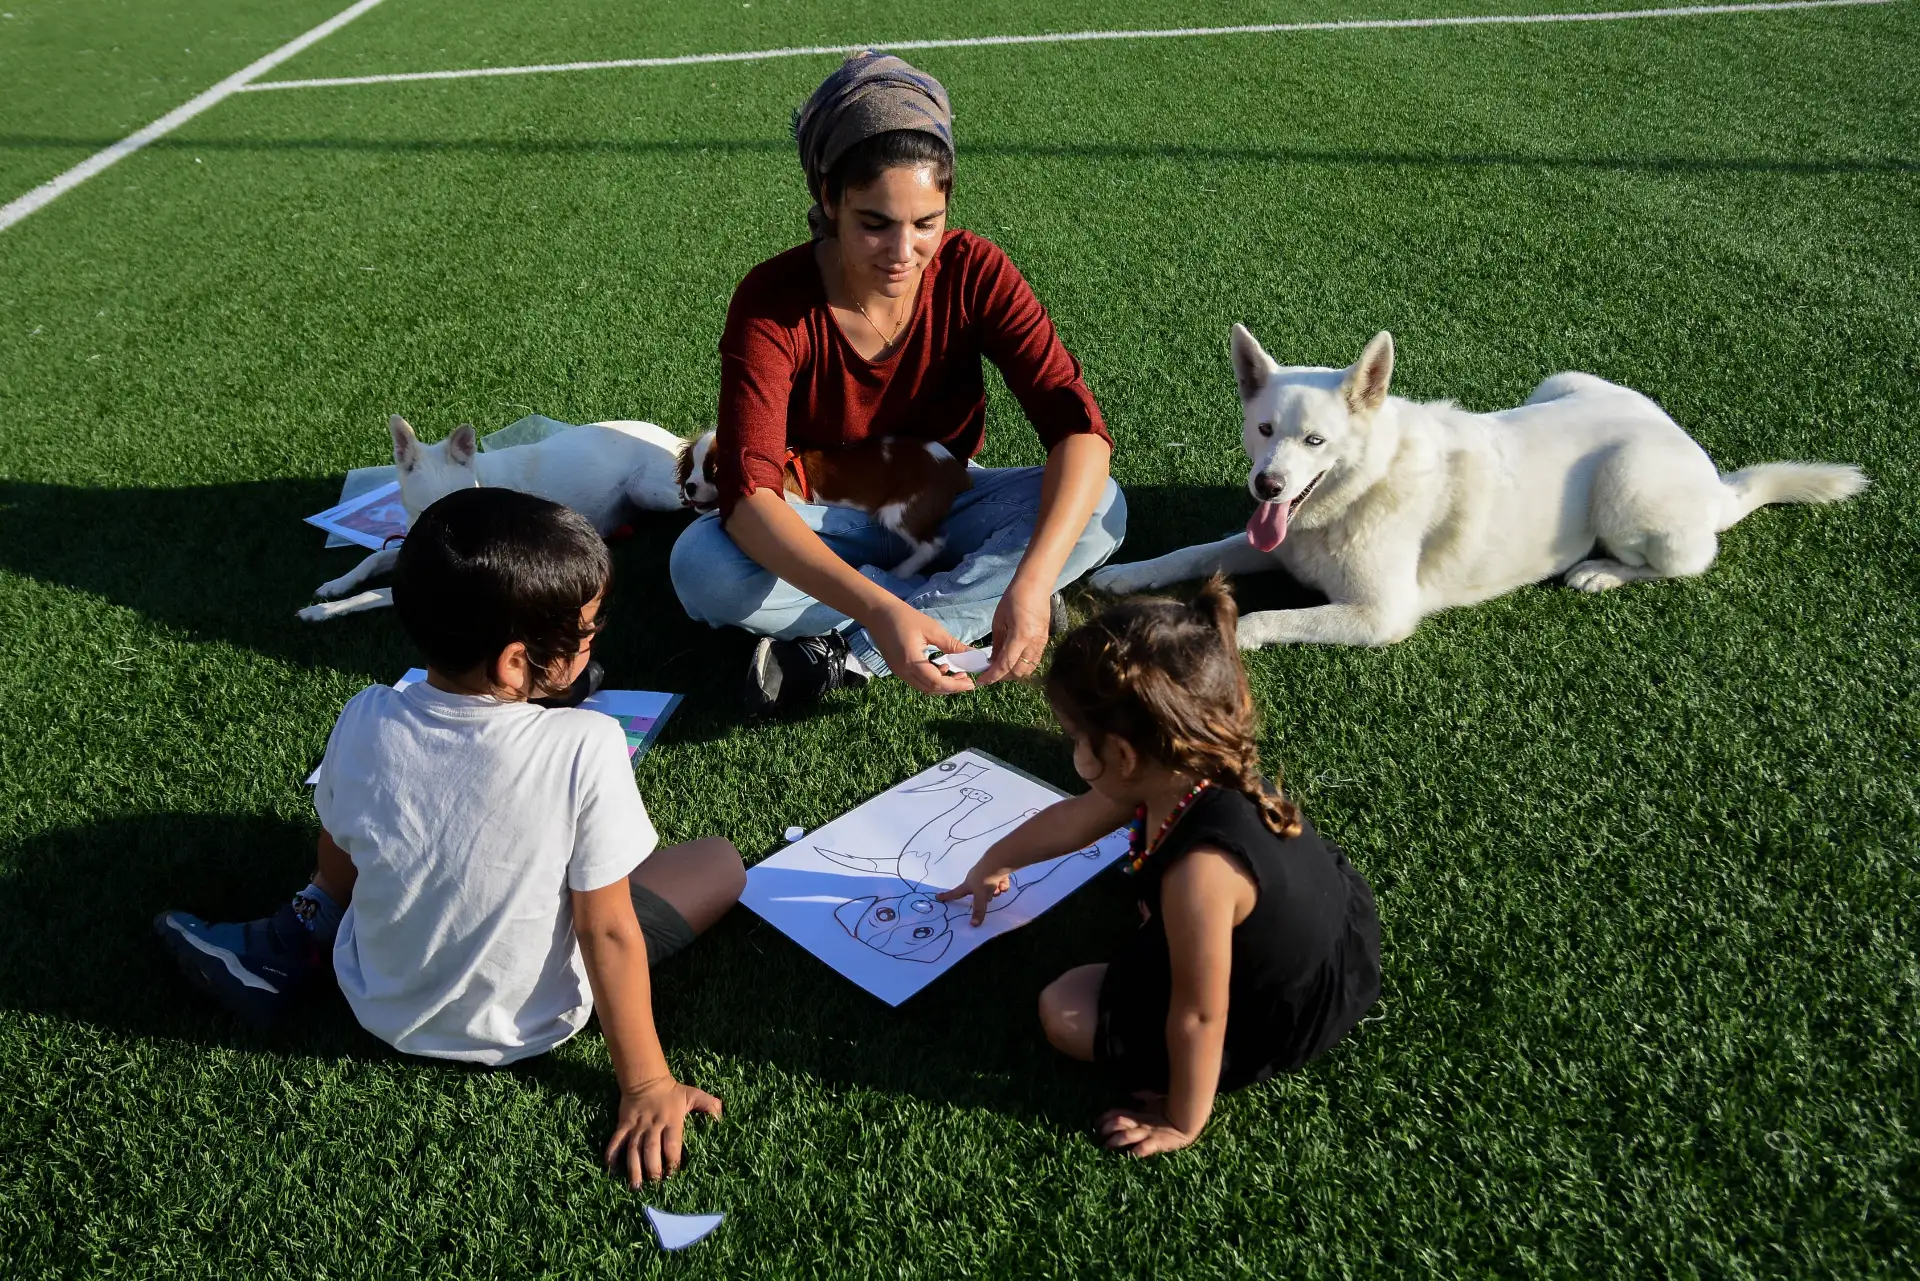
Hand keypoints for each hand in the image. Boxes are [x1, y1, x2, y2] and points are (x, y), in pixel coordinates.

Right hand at [605, 1075, 722, 1185]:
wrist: (646, 1080)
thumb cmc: (673, 1092)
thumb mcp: (693, 1095)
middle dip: (652, 1168)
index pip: (672, 1143)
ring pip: (633, 1148)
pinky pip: (616, 1141)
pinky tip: (610, 1170)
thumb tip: (721, 1118)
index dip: (672, 1160)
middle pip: (651, 1149)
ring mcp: (636, 1126)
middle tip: (655, 1183)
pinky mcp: (623, 1124)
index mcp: (672, 1120)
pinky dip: (611, 1154)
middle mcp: (653, 1125)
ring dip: (633, 1168)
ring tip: (636, 1186)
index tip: (673, 1174)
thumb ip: (708, 1105)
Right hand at [868, 601, 976, 696]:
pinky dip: (931, 680)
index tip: (970, 683)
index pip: (936, 682)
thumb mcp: (932, 629)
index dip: (955, 686)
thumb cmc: (905, 617)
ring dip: (941, 685)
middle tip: (967, 680)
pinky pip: (917, 681)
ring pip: (924, 687)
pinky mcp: (897, 669)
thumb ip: (953, 645)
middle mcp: (903, 671)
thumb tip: (973, 655)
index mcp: (911, 661)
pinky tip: (941, 667)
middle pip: (931, 689)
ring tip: (957, 674)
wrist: (878, 613)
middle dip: (951, 688)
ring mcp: (898, 672)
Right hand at [934, 858, 1016, 925]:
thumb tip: (973, 925)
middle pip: (979, 892)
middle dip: (984, 896)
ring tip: (998, 887)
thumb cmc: (985, 880)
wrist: (998, 862)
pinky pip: (1000, 883)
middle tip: (988, 897)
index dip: (947, 896)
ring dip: (995, 890)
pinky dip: (1002, 884)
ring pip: (991, 888)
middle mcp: (975, 878)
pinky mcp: (997, 871)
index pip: (955, 893)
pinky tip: (1004, 881)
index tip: (938, 897)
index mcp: (968, 884)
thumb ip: (978, 911)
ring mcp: (986, 874)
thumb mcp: (981, 897)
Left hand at [979, 582, 1049, 685]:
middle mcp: (1033, 643)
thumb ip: (997, 644)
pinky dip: (1022, 665)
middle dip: (1003, 677)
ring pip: (1028, 669)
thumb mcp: (999, 621)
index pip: (1005, 665)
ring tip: (1001, 668)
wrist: (1035, 585)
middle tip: (990, 673)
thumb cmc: (1013, 598)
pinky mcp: (1045, 641)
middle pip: (1018, 672)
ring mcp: (1042, 643)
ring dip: (1013, 673)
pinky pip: (1034, 661)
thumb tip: (993, 661)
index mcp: (1020, 637)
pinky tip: (1012, 660)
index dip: (992, 676)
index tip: (981, 681)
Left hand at [1095, 1095, 1195, 1157]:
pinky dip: (1136, 1152)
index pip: (1117, 1113)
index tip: (1096, 1123)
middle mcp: (1140, 1123)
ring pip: (1127, 1135)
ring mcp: (1148, 1133)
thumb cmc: (1171, 1109)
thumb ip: (1144, 1096)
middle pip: (1119, 1123)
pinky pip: (1144, 1148)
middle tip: (1099, 1135)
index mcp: (1138, 1114)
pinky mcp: (1156, 1143)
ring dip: (1116, 1141)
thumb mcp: (1156, 1100)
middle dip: (1107, 1129)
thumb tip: (1133, 1093)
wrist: (1188, 1119)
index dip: (1105, 1117)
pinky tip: (1129, 1156)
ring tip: (1107, 1146)